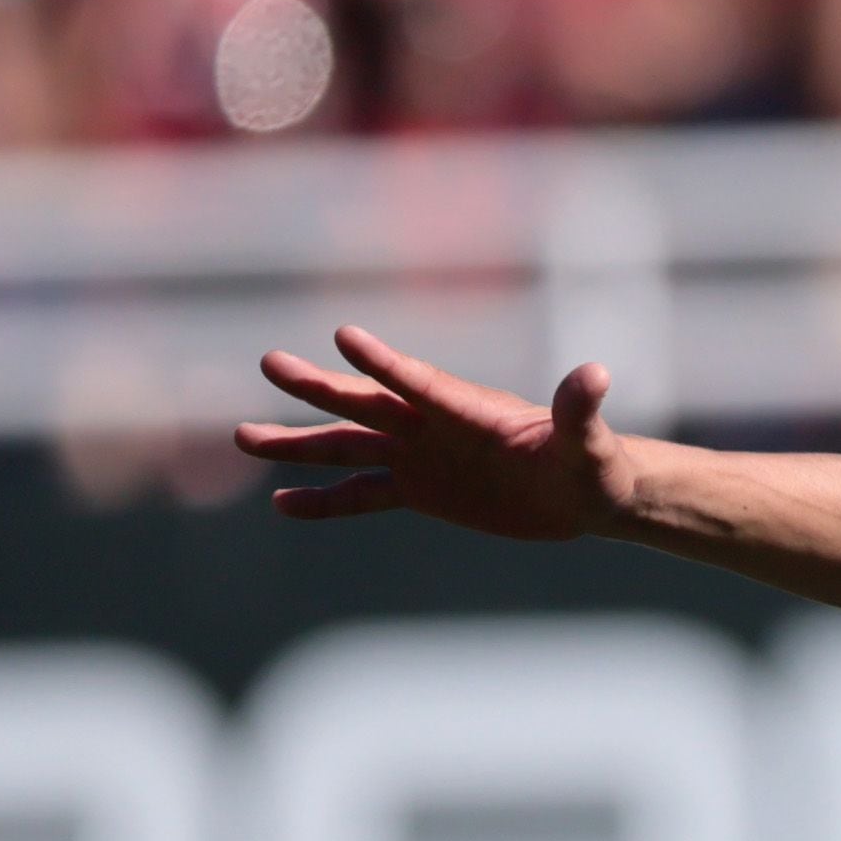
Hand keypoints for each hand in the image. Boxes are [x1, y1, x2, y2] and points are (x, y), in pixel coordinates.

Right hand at [235, 326, 635, 539]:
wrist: (584, 493)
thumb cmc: (593, 463)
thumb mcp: (589, 443)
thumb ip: (581, 412)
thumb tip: (596, 375)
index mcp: (470, 409)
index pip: (420, 382)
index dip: (386, 362)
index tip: (346, 336)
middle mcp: (433, 426)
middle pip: (366, 403)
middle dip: (320, 387)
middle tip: (270, 363)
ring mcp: (420, 455)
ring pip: (347, 447)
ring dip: (299, 444)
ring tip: (245, 437)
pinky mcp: (419, 489)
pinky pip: (361, 495)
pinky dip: (324, 501)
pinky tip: (283, 503)